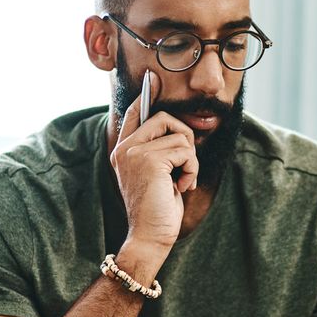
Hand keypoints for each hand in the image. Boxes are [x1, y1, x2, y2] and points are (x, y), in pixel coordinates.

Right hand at [110, 71, 199, 251]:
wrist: (149, 237)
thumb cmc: (158, 210)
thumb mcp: (159, 175)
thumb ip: (161, 151)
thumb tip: (180, 129)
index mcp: (123, 150)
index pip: (134, 112)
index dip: (146, 95)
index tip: (153, 79)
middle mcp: (125, 148)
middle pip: (164, 118)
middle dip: (184, 140)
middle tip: (184, 166)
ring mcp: (134, 152)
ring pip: (179, 135)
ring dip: (190, 160)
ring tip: (180, 180)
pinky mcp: (149, 160)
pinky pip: (185, 150)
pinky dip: (192, 169)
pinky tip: (181, 187)